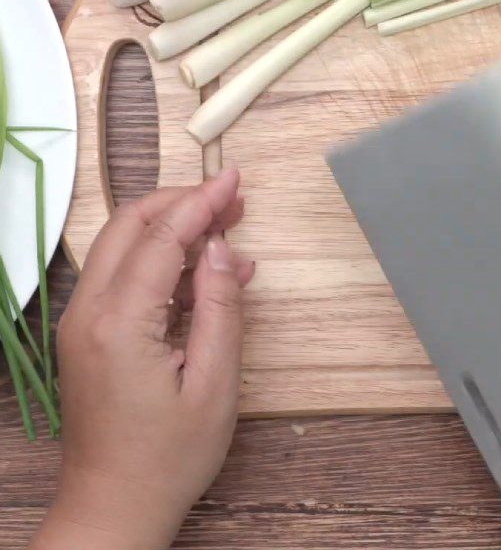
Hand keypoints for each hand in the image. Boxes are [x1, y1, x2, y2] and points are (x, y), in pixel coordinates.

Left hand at [31, 169, 254, 549]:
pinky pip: (123, 276)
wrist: (114, 509)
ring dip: (173, 229)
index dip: (201, 201)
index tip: (234, 178)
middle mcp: (87, 311)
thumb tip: (219, 248)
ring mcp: (80, 321)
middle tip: (232, 201)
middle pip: (129, 225)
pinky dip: (162, 262)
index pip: (162, 237)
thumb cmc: (170, 456)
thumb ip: (218, 307)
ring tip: (227, 235)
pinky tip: (205, 277)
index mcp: (119, 323)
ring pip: (123, 245)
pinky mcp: (86, 333)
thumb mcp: (214, 383)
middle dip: (182, 203)